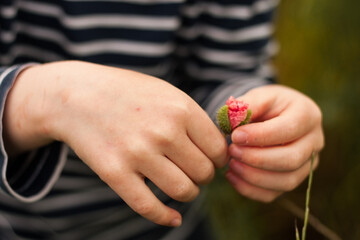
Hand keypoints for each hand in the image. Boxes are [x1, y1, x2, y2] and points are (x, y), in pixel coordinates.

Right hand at [3, 61, 226, 225]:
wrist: (77, 95)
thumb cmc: (128, 94)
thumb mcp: (166, 93)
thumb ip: (194, 119)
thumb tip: (219, 150)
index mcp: (181, 109)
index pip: (218, 149)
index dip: (219, 159)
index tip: (211, 160)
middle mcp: (163, 131)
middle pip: (204, 173)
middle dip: (203, 176)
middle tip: (193, 170)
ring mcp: (138, 153)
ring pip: (183, 191)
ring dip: (188, 193)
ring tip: (181, 184)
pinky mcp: (115, 173)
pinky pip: (149, 207)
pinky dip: (166, 217)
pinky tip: (173, 218)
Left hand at [225, 85, 323, 201]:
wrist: (274, 116)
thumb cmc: (266, 105)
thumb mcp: (258, 96)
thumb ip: (246, 105)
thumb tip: (230, 120)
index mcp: (308, 115)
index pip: (288, 130)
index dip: (260, 136)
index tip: (235, 136)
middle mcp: (314, 142)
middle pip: (290, 159)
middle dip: (256, 158)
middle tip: (232, 151)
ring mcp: (307, 164)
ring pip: (286, 181)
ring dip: (253, 176)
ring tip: (231, 164)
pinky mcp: (293, 179)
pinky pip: (274, 193)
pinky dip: (250, 189)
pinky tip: (232, 176)